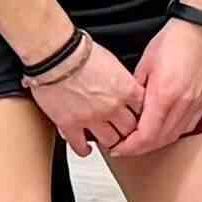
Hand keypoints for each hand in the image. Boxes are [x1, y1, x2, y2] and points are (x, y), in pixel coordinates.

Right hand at [28, 36, 144, 157]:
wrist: (56, 55)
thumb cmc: (81, 52)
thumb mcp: (114, 63)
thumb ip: (122, 80)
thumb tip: (124, 88)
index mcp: (127, 90)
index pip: (144, 111)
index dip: (142, 116)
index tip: (138, 119)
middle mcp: (113, 107)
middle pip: (130, 129)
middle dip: (129, 131)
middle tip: (125, 133)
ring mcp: (92, 118)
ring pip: (110, 140)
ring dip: (110, 141)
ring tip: (109, 141)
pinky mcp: (70, 124)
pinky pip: (80, 145)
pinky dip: (84, 150)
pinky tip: (86, 149)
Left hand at [123, 19, 201, 156]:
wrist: (200, 29)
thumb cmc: (174, 40)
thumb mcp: (144, 64)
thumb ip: (136, 91)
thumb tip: (129, 109)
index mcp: (164, 94)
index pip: (146, 134)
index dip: (130, 146)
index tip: (118, 148)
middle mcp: (183, 103)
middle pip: (160, 139)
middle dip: (140, 148)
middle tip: (125, 148)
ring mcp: (196, 103)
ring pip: (174, 135)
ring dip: (156, 142)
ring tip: (141, 141)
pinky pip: (188, 126)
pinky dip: (172, 132)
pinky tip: (163, 129)